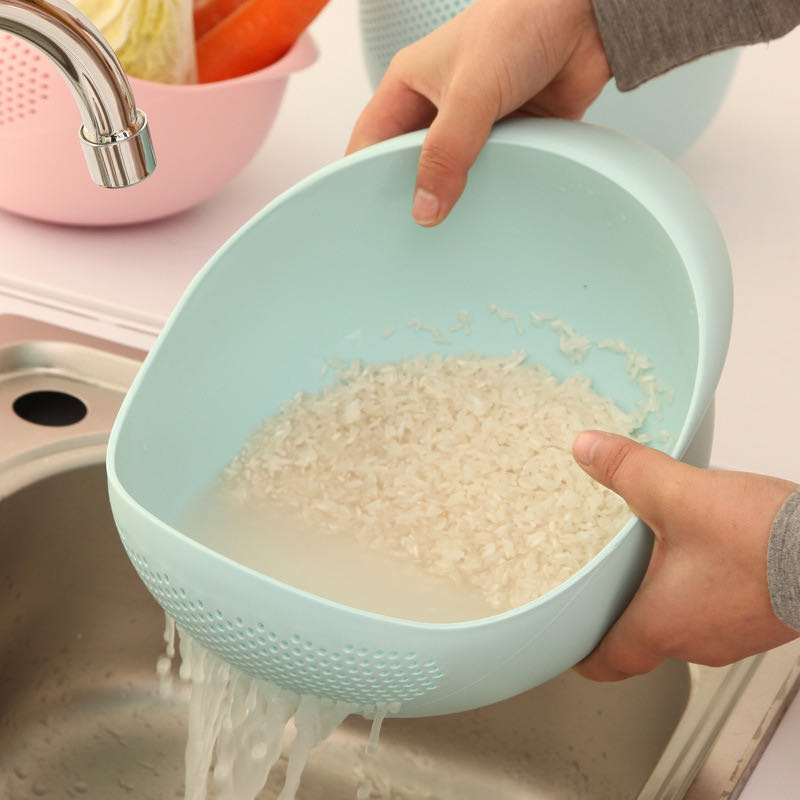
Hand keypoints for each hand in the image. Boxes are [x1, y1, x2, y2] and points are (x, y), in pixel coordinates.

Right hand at [346, 0, 610, 225]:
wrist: (588, 17)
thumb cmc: (522, 19)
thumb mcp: (470, 90)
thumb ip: (446, 152)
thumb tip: (426, 206)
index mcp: (410, 84)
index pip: (371, 141)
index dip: (363, 177)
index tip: (369, 217)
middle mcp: (438, 105)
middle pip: (410, 163)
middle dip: (411, 194)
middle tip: (412, 231)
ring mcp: (474, 123)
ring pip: (452, 174)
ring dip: (456, 196)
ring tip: (450, 229)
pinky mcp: (510, 136)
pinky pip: (492, 174)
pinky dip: (492, 190)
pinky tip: (489, 209)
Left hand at [571, 431, 798, 680]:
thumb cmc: (765, 540)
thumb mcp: (679, 493)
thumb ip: (627, 470)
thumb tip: (587, 448)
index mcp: (662, 624)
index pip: (607, 662)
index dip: (581, 653)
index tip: (567, 643)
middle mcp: (697, 642)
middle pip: (642, 642)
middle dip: (618, 613)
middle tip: (598, 587)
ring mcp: (734, 635)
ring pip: (681, 626)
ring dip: (661, 597)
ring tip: (646, 560)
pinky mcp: (762, 619)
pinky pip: (715, 611)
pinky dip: (698, 589)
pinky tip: (702, 553)